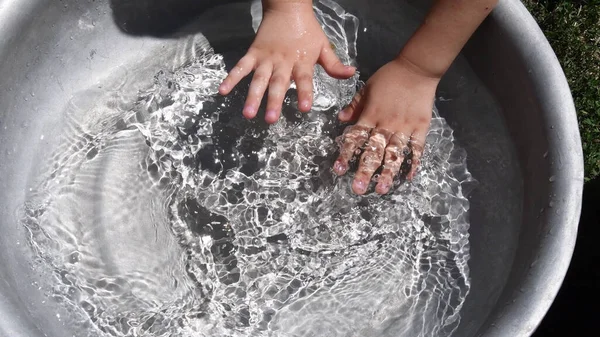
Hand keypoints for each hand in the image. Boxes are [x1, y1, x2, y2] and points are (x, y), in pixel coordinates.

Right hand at [218, 1, 355, 123]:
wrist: (288, 7)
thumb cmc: (307, 30)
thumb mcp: (323, 46)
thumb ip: (334, 65)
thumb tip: (351, 74)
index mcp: (302, 61)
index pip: (305, 80)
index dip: (305, 93)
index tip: (305, 108)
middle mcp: (283, 62)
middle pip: (278, 84)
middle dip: (274, 102)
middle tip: (270, 120)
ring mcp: (266, 58)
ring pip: (258, 79)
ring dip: (252, 96)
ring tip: (248, 114)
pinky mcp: (253, 53)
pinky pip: (241, 66)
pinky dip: (231, 78)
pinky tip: (223, 91)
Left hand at [333, 56, 439, 194]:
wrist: (416, 68)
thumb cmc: (389, 77)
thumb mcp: (367, 87)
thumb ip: (355, 105)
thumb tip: (341, 119)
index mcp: (371, 114)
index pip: (356, 137)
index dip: (346, 154)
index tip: (339, 169)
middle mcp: (386, 124)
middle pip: (374, 150)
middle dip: (365, 170)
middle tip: (358, 188)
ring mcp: (405, 127)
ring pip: (394, 153)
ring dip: (387, 172)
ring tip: (381, 189)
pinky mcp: (421, 127)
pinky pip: (417, 147)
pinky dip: (413, 162)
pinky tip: (408, 177)